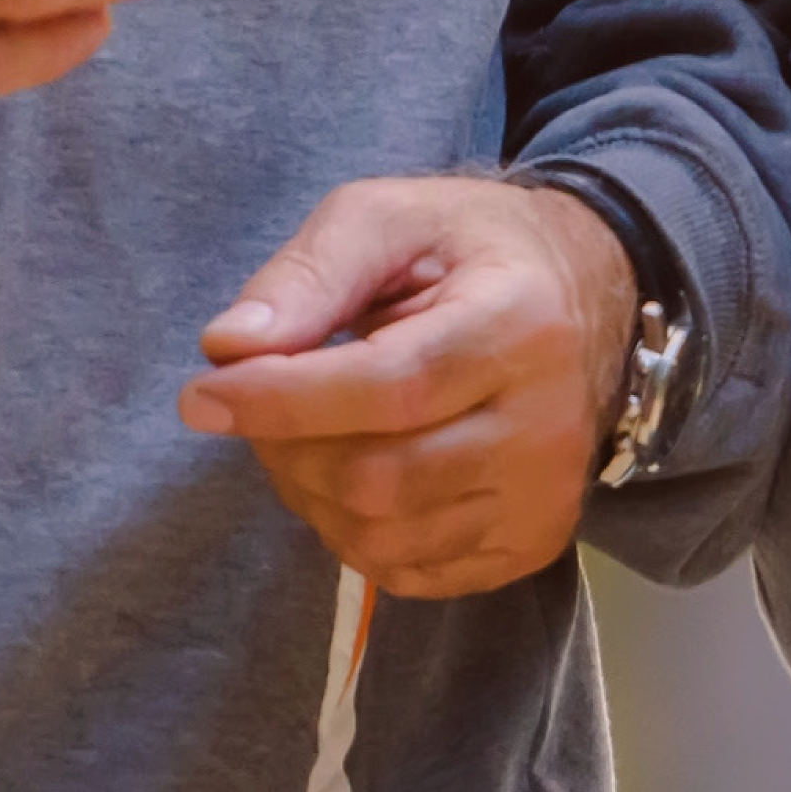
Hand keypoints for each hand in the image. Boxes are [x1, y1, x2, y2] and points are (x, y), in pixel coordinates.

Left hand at [176, 176, 635, 597]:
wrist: (587, 297)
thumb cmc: (472, 252)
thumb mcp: (391, 218)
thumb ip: (310, 272)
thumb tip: (228, 345)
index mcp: (521, 324)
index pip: (390, 387)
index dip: (284, 400)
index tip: (202, 394)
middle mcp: (548, 426)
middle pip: (379, 477)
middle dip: (286, 448)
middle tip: (253, 405)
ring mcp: (543, 498)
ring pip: (384, 536)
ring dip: (309, 494)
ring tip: (305, 434)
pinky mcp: (531, 546)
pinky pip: (406, 572)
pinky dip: (350, 532)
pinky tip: (350, 474)